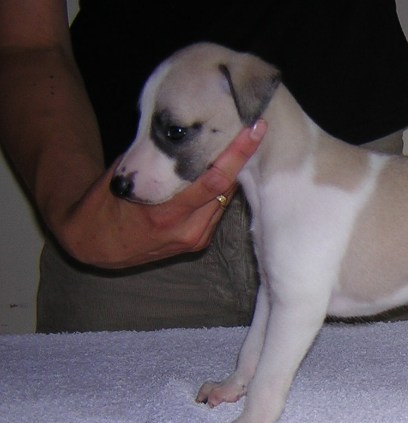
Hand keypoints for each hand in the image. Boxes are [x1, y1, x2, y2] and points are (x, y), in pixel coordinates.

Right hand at [57, 120, 266, 268]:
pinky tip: (222, 173)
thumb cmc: (104, 205)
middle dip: (241, 159)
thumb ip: (154, 160)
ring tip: (241, 146)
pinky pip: (216, 211)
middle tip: (253, 130)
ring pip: (224, 200)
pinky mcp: (197, 243)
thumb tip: (182, 134)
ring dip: (233, 175)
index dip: (237, 154)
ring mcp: (194, 238)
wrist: (93, 245)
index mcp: (166, 212)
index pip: (214, 179)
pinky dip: (220, 191)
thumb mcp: (123, 177)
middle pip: (226, 189)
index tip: (254, 131)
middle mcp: (186, 229)